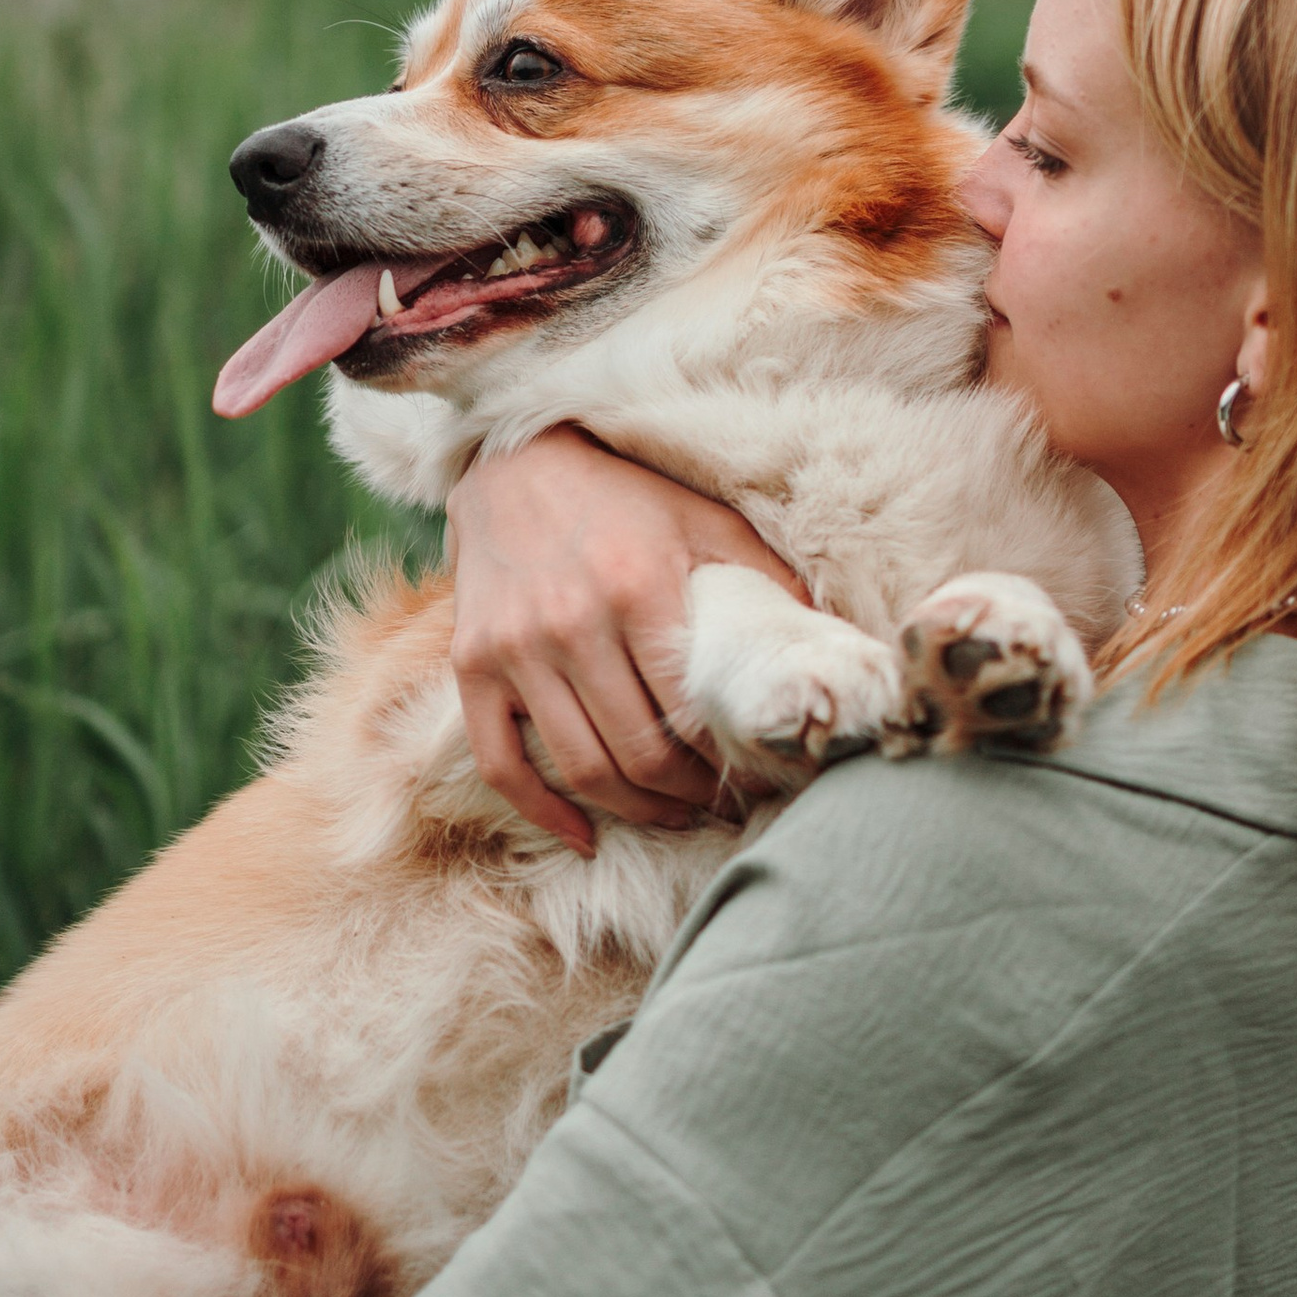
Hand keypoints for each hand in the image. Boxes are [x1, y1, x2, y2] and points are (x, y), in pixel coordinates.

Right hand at [446, 429, 802, 852]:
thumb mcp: (704, 520)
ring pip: (580, 769)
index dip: (730, 761)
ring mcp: (515, 650)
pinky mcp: (472, 665)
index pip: (693, 713)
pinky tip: (584, 836)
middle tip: (719, 805)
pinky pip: (500, 763)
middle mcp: (572, 624)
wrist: (515, 460)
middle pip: (639, 755)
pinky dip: (543, 812)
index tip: (757, 777)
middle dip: (689, 796)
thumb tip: (824, 641)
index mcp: (639, 589)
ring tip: (672, 815)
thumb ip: (764, 578)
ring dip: (634, 811)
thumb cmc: (624, 495)